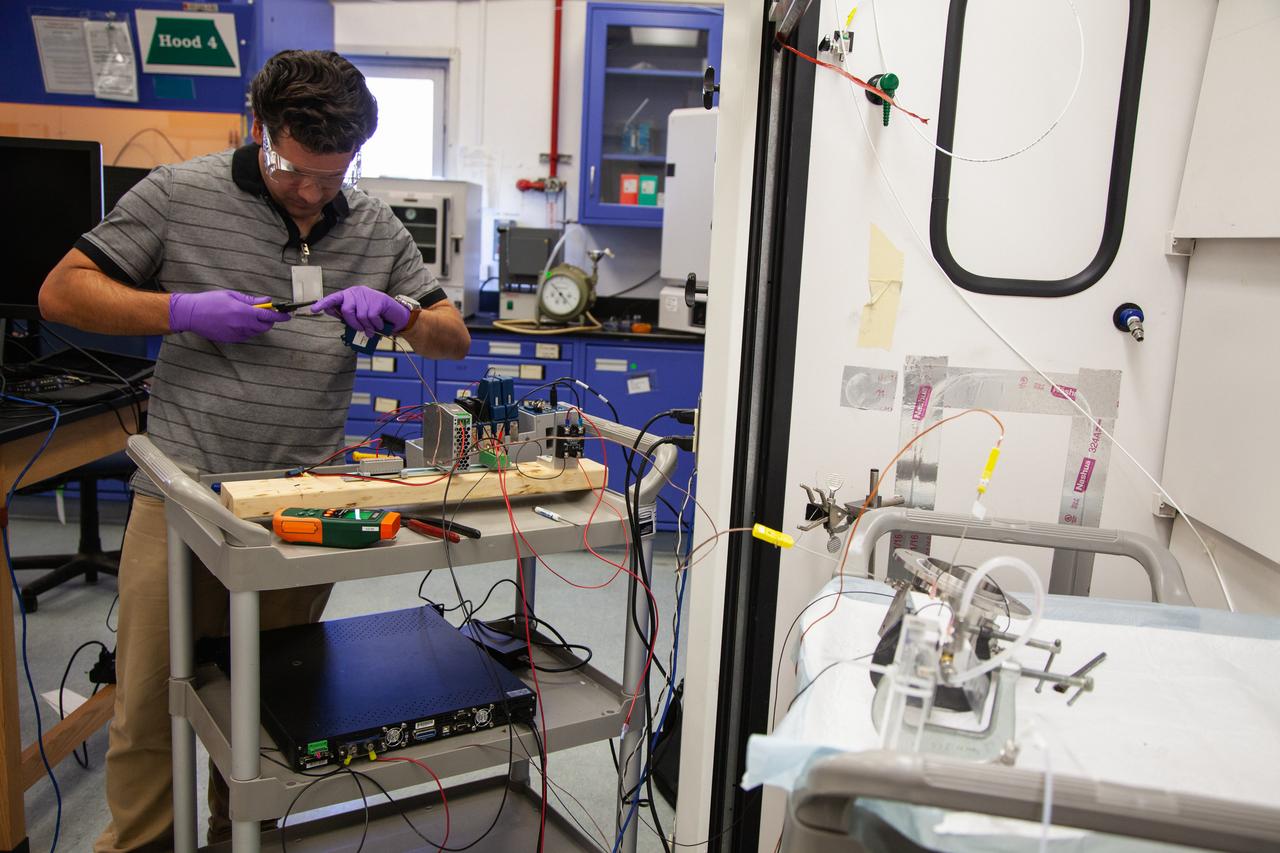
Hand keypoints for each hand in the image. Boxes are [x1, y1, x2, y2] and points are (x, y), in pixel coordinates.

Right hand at [168, 291, 289, 342]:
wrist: (191, 314)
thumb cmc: (210, 301)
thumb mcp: (232, 295)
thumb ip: (252, 300)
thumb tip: (268, 300)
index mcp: (243, 312)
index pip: (268, 316)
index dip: (280, 316)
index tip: (287, 315)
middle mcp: (242, 325)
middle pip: (265, 326)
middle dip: (269, 320)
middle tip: (265, 312)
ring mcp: (237, 334)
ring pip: (256, 332)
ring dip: (258, 325)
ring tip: (247, 315)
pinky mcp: (231, 340)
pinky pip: (246, 336)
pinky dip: (248, 330)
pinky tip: (238, 322)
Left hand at [310, 286, 409, 336]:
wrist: (395, 315)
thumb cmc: (374, 316)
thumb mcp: (358, 316)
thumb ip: (345, 315)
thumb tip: (329, 311)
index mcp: (348, 296)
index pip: (333, 299)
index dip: (323, 304)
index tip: (313, 310)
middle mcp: (356, 292)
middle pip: (347, 310)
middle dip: (353, 323)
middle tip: (361, 330)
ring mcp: (368, 295)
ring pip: (361, 316)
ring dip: (367, 327)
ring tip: (372, 329)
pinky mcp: (378, 299)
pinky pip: (372, 317)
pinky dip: (376, 325)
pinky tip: (379, 324)